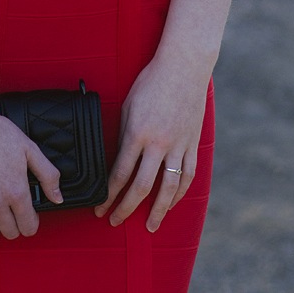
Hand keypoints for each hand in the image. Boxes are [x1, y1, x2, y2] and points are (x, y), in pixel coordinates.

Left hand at [94, 58, 208, 231]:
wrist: (183, 66)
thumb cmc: (151, 81)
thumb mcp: (129, 105)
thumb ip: (124, 133)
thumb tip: (118, 159)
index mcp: (138, 133)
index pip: (120, 173)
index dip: (109, 195)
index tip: (100, 208)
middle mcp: (159, 144)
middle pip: (141, 187)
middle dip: (126, 208)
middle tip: (115, 222)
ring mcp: (179, 145)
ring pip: (168, 187)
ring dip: (158, 210)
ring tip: (149, 226)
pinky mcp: (193, 143)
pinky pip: (187, 175)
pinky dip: (179, 193)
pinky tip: (172, 203)